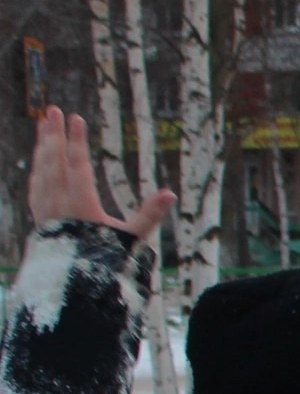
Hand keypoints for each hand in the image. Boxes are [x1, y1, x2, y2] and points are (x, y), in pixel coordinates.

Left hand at [26, 108, 173, 245]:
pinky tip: (41, 156)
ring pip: (41, 170)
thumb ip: (149, 214)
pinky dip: (38, 166)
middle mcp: (59, 204)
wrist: (76, 284)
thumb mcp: (132, 238)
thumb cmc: (108, 259)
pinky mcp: (39, 216)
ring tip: (46, 124)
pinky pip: (36, 184)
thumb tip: (170, 193)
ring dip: (43, 146)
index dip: (76, 141)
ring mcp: (45, 209)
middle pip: (54, 162)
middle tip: (53, 110)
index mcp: (81, 206)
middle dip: (54, 135)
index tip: (77, 118)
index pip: (77, 166)